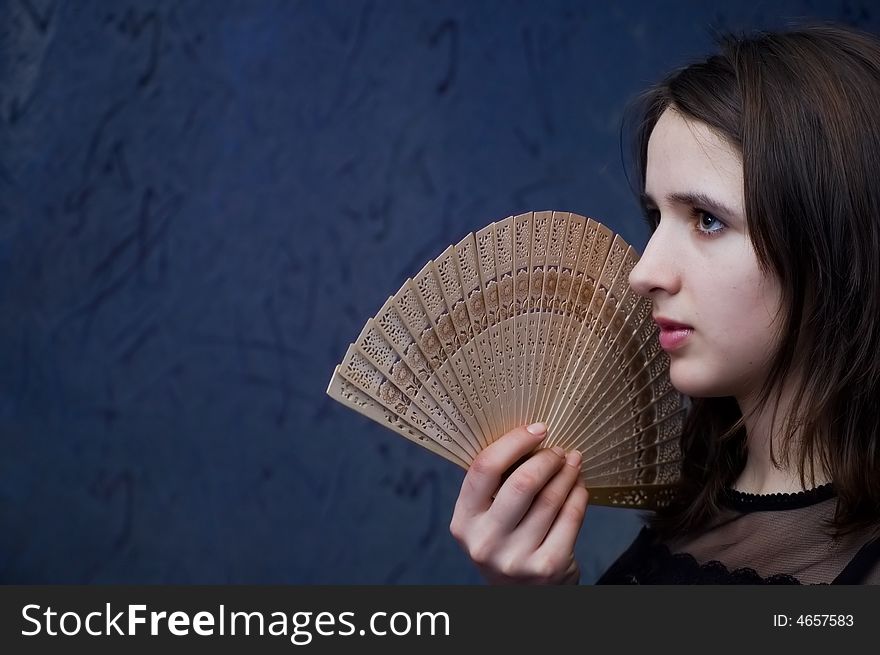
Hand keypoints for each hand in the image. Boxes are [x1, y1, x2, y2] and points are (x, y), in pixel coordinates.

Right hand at [449, 422, 588, 583]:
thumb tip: (530, 436)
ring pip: (551, 499)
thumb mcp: (485, 518)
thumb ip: (496, 485)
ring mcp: (516, 558)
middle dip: (547, 458)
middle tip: (558, 449)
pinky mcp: (547, 567)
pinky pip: (571, 518)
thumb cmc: (504, 542)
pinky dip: (579, 495)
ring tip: (572, 462)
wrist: (520, 594)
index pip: (484, 469)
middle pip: (522, 482)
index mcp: (463, 522)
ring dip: (567, 473)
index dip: (514, 442)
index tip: (537, 429)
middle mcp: (485, 542)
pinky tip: (579, 486)